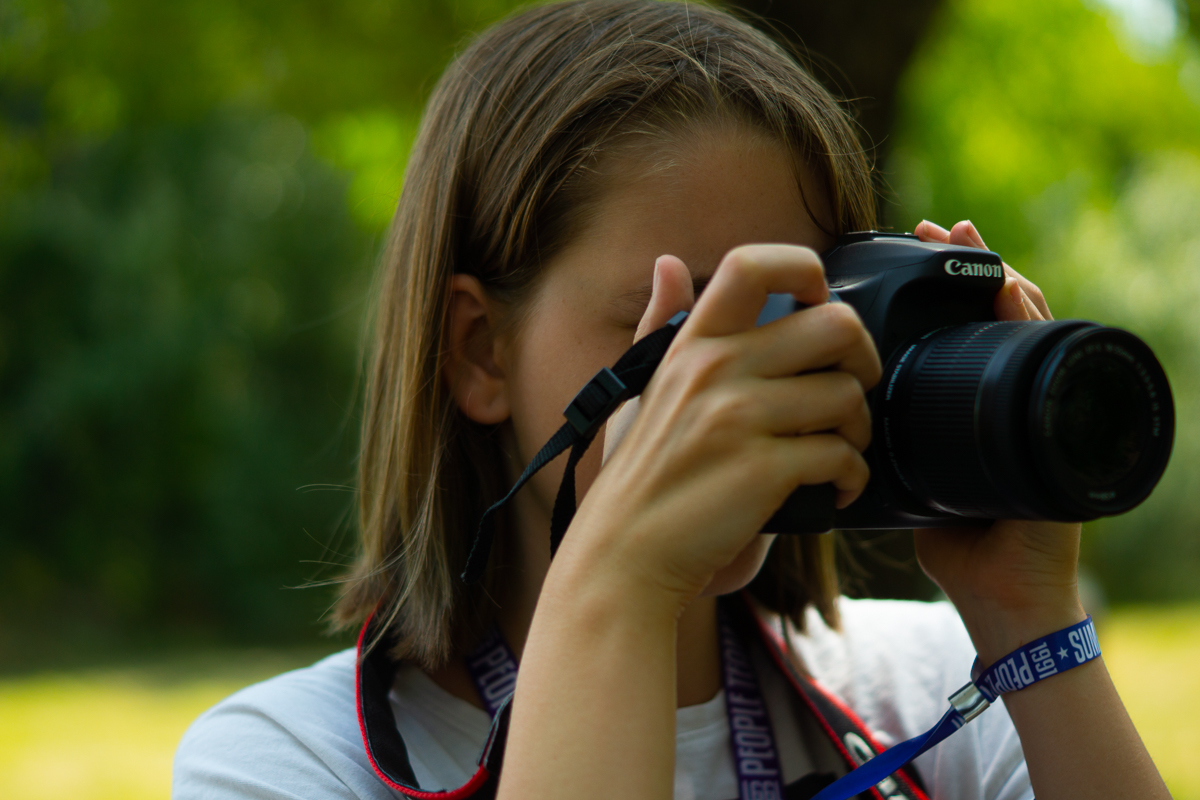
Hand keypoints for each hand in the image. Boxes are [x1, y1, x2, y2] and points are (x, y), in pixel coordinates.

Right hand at [565, 244, 880, 609]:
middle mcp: (716, 370)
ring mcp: (739, 419)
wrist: (625, 557)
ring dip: (860, 429)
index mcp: (692, 345)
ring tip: (840, 451)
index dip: (804, 269)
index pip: (753, 265)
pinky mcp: (762, 470)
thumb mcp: (639, 390)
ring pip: (847, 394)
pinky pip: (842, 455)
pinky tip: (834, 490)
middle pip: (835, 324)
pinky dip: (852, 478)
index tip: (817, 304)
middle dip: (863, 357)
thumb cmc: (639, 477)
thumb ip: (659, 324)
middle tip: (853, 388)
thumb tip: (669, 263)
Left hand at [911, 220, 1084, 662]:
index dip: (940, 287)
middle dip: (970, 264)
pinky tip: (1010, 286)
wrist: (1001, 598)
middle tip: (938, 226)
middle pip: (994, 312)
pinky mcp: (1058, 422)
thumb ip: (884, 449)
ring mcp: (1037, 406)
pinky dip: (1030, 318)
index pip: (958, 330)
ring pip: (1026, 322)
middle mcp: (1007, 400)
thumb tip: (831, 418)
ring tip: (971, 239)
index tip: (909, 248)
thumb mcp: (909, 485)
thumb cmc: (957, 548)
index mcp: (968, 409)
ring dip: (1001, 275)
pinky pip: (1048, 356)